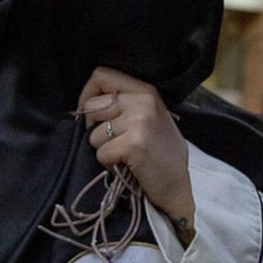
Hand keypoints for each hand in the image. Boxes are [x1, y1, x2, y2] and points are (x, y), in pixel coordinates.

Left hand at [77, 68, 195, 237]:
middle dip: (93, 128)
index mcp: (146, 90)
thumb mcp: (148, 117)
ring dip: (103, 149)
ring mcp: (140, 121)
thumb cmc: (158, 154)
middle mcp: (143, 100)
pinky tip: (127, 165)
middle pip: (91, 106)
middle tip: (112, 142)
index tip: (90, 114)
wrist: (177, 187)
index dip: (87, 95)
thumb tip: (85, 103)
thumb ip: (124, 104)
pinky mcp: (134, 143)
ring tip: (125, 155)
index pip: (101, 75)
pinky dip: (109, 164)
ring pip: (93, 134)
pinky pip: (101, 153)